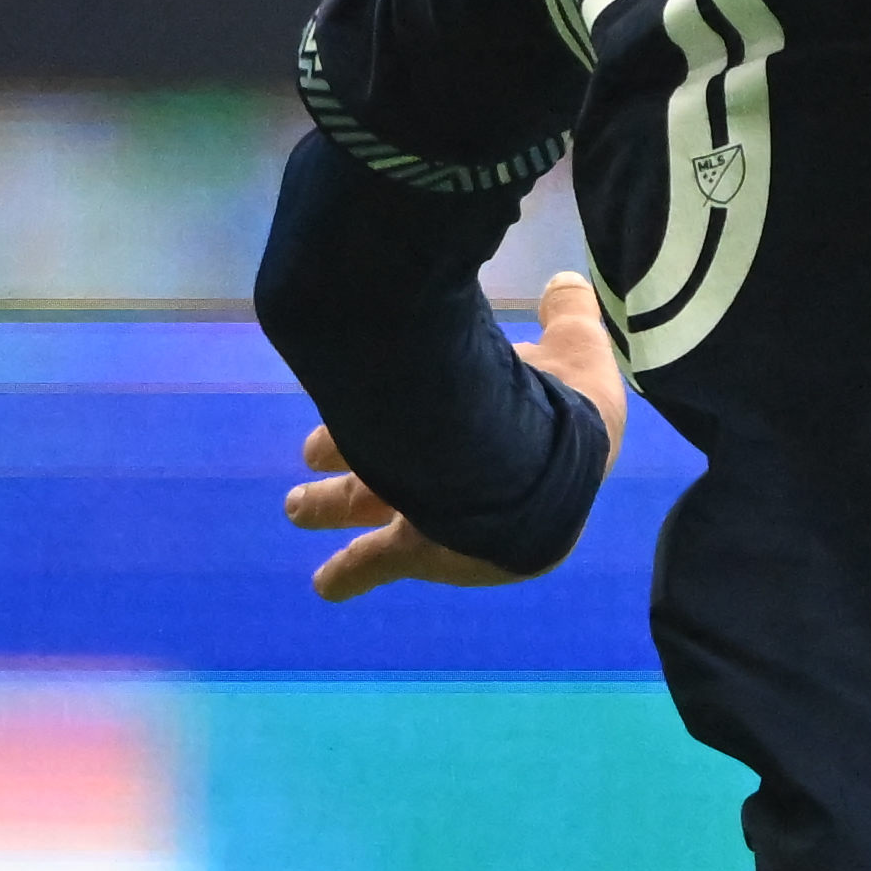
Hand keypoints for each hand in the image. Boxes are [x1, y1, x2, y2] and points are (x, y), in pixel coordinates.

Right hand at [289, 273, 628, 598]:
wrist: (534, 469)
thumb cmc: (556, 410)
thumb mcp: (574, 347)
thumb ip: (567, 315)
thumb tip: (562, 284)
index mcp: (503, 435)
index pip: (464, 427)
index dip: (436, 406)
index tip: (397, 383)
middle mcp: (466, 478)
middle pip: (405, 470)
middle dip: (360, 460)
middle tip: (310, 452)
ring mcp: (435, 514)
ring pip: (368, 507)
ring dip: (330, 505)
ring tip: (296, 508)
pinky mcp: (417, 550)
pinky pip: (374, 566)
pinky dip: (349, 576)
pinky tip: (324, 586)